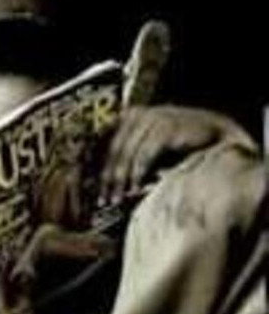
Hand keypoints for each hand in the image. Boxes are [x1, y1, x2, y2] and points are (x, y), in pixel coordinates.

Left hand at [100, 106, 251, 205]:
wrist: (218, 136)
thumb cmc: (179, 147)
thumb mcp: (149, 150)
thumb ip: (128, 160)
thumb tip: (103, 184)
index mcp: (128, 117)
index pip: (106, 145)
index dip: (99, 170)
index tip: (96, 192)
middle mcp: (137, 114)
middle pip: (115, 150)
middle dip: (109, 179)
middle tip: (105, 200)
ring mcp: (152, 118)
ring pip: (127, 153)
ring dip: (122, 179)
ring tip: (120, 197)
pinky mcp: (165, 126)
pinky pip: (145, 154)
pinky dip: (138, 173)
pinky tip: (136, 187)